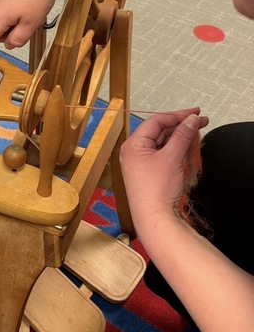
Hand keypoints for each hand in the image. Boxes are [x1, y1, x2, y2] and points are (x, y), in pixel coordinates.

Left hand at [120, 108, 208, 224]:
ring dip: (179, 136)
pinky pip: (162, 154)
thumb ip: (182, 135)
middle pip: (158, 131)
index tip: (195, 112)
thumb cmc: (156, 191)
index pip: (155, 121)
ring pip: (161, 142)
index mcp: (132, 145)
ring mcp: (140, 163)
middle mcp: (133, 152)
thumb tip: (191, 119)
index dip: (177, 115)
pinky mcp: (148, 173)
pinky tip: (187, 146)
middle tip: (200, 120)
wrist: (155, 219)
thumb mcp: (172, 157)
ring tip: (196, 131)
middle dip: (180, 125)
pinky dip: (175, 149)